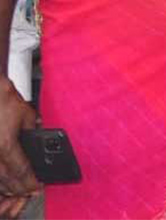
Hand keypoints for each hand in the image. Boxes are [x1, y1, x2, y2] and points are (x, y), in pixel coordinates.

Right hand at [0, 78, 37, 210]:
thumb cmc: (2, 99)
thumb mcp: (26, 113)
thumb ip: (34, 128)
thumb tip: (37, 136)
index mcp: (6, 146)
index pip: (21, 172)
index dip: (30, 182)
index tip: (37, 187)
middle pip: (6, 180)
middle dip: (19, 189)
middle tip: (29, 192)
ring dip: (5, 187)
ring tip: (16, 189)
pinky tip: (2, 180)